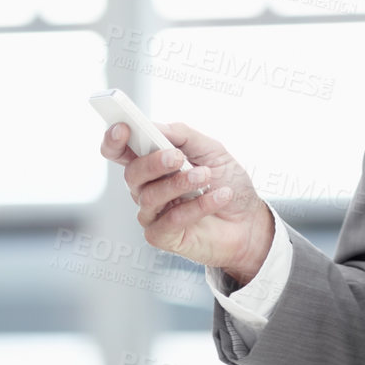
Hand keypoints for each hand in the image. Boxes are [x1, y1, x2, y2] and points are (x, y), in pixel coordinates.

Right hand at [99, 120, 273, 283]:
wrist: (250, 220)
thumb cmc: (227, 182)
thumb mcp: (211, 149)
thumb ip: (181, 135)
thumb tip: (154, 127)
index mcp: (152, 163)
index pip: (119, 151)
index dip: (113, 140)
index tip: (123, 128)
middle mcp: (146, 188)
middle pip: (131, 173)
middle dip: (153, 162)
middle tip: (178, 157)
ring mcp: (152, 213)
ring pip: (150, 197)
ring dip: (180, 183)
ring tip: (206, 176)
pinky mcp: (161, 237)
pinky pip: (170, 220)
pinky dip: (197, 206)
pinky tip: (218, 197)